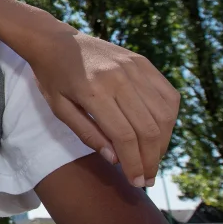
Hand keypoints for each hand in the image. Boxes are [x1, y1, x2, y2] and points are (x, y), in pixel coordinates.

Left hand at [25, 27, 178, 186]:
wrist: (56, 41)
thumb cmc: (53, 78)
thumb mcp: (59, 109)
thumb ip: (88, 134)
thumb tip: (115, 159)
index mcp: (94, 92)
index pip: (124, 136)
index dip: (134, 163)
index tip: (136, 182)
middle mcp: (119, 78)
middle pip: (148, 128)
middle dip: (150, 159)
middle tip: (147, 179)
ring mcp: (135, 68)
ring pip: (163, 114)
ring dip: (163, 143)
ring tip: (152, 160)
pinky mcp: (143, 63)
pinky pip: (168, 95)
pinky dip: (169, 118)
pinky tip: (161, 134)